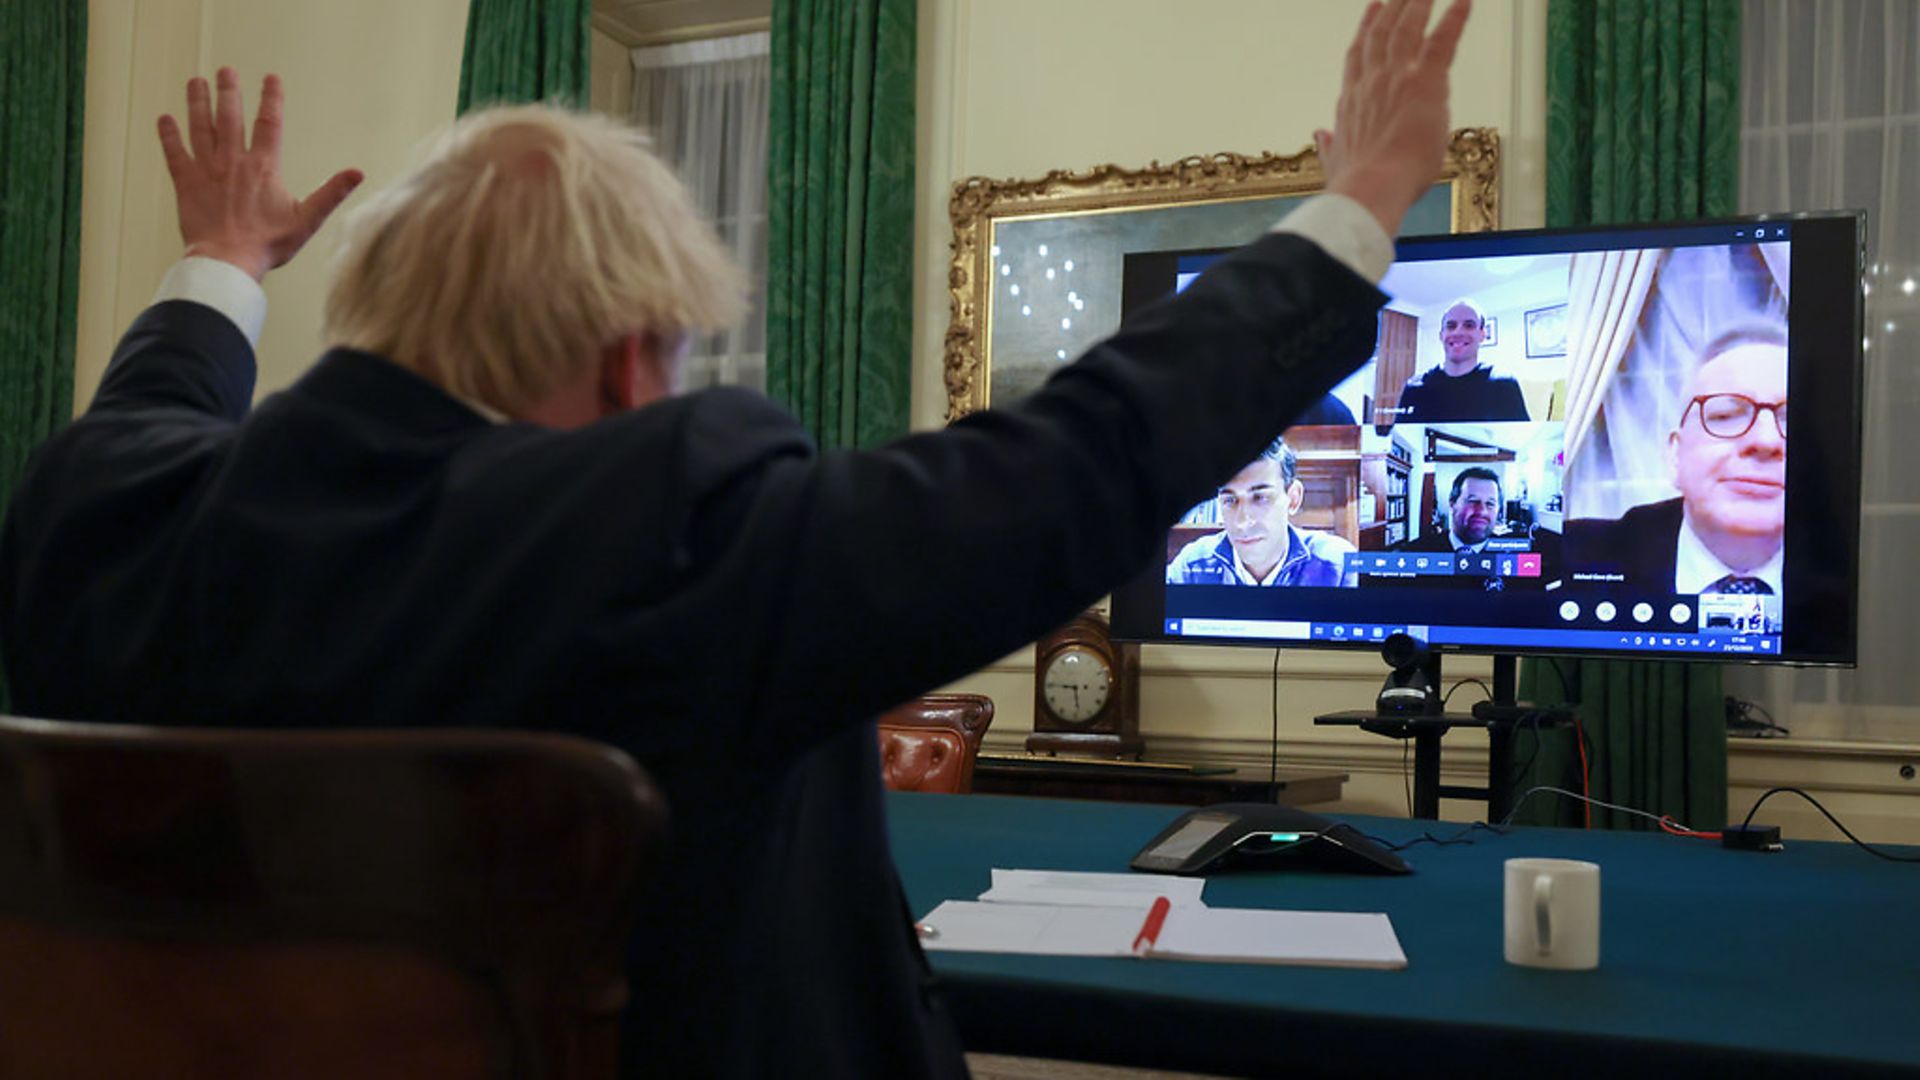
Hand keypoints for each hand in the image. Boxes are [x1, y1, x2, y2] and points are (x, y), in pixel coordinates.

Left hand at [157, 69, 363, 281]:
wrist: (228, 260)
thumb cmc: (267, 244)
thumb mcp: (307, 220)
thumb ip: (331, 193)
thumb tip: (356, 173)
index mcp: (264, 168)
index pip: (269, 123)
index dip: (271, 99)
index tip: (271, 79)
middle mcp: (233, 162)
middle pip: (229, 117)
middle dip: (228, 91)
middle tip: (226, 71)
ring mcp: (207, 170)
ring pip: (200, 127)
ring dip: (197, 103)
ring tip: (196, 82)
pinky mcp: (186, 183)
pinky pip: (175, 153)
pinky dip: (168, 135)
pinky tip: (164, 119)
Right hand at [1313, 0, 1470, 237]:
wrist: (1370, 186)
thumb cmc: (1357, 182)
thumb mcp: (1335, 162)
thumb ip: (1329, 146)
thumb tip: (1320, 136)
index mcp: (1352, 101)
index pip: (1358, 57)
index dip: (1366, 31)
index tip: (1372, 10)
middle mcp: (1372, 82)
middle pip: (1381, 34)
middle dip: (1391, 8)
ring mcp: (1397, 78)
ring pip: (1407, 29)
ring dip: (1417, 4)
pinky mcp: (1426, 81)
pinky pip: (1442, 41)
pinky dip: (1454, 18)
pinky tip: (1462, 2)